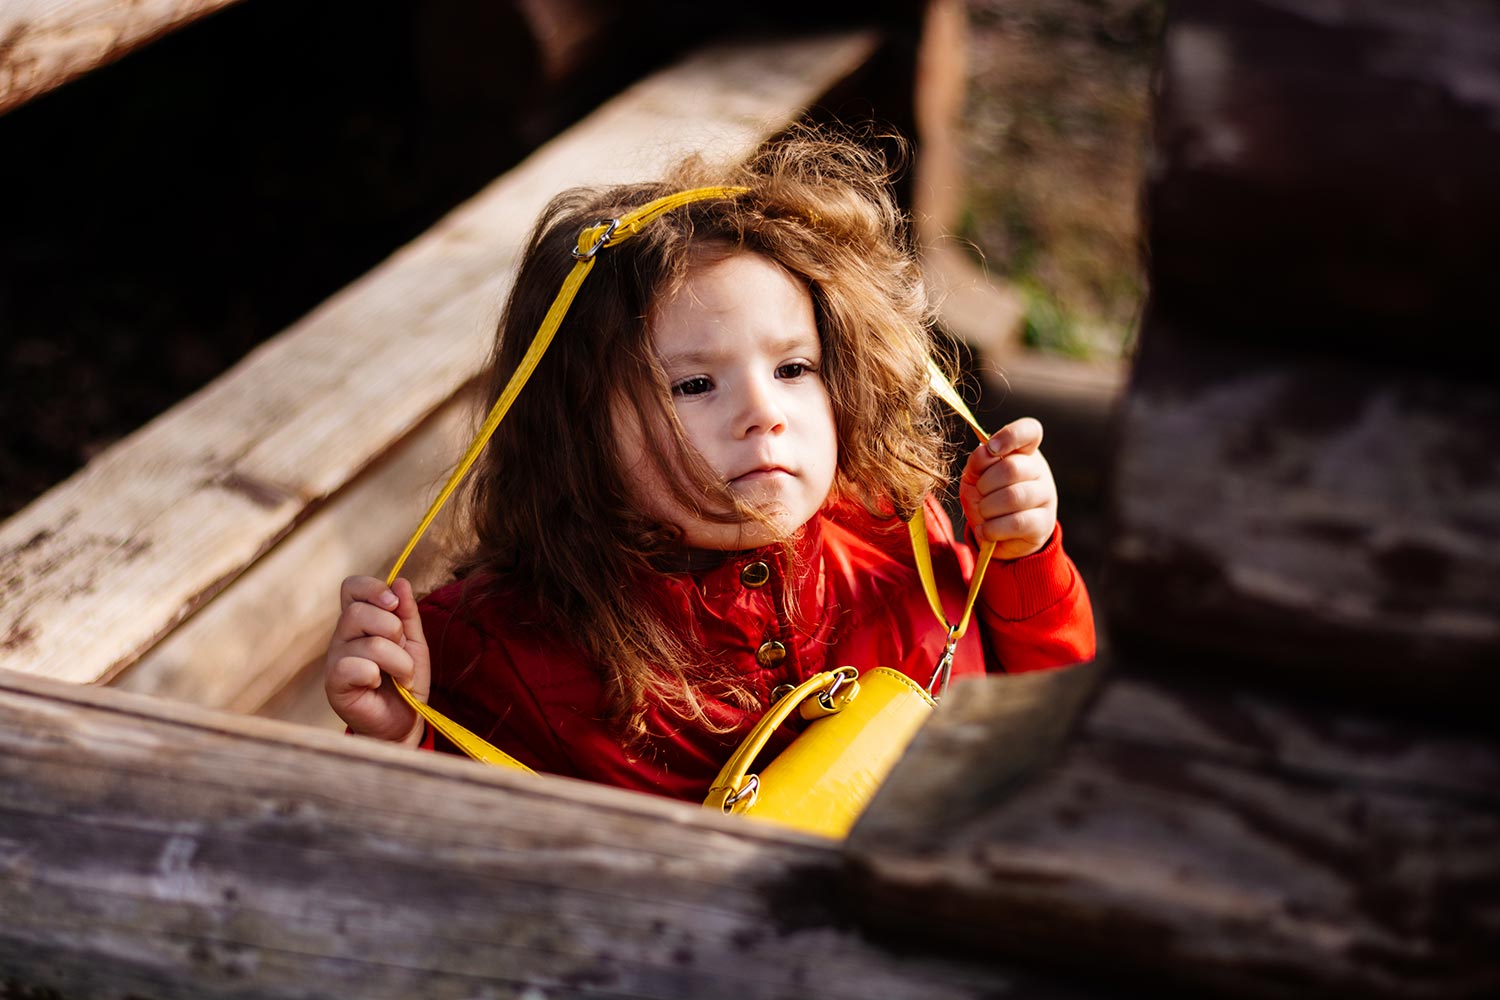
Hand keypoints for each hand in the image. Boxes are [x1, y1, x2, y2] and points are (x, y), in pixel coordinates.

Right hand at [324, 576, 429, 745]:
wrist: (403, 722)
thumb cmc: (405, 681)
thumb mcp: (414, 643)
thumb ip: (407, 614)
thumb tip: (401, 582)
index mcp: (359, 621)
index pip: (351, 587)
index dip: (373, 588)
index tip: (394, 603)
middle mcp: (342, 636)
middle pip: (359, 611)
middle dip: (393, 630)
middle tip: (402, 651)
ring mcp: (335, 660)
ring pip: (369, 643)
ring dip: (398, 661)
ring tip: (402, 676)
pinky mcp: (334, 684)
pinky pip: (354, 667)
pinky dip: (376, 675)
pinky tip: (377, 685)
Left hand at [959, 417, 1057, 559]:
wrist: (998, 535)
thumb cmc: (987, 498)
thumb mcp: (976, 477)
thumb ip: (978, 461)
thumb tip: (986, 451)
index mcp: (1024, 452)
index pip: (1029, 430)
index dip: (1010, 436)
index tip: (991, 449)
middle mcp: (1040, 471)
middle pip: (1012, 468)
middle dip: (985, 484)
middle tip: (979, 494)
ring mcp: (1046, 496)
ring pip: (1013, 497)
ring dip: (987, 508)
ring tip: (982, 513)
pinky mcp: (1044, 523)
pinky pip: (1016, 523)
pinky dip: (992, 528)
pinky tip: (985, 530)